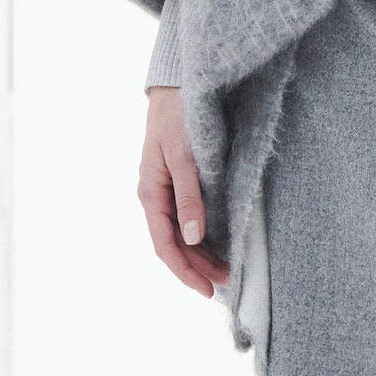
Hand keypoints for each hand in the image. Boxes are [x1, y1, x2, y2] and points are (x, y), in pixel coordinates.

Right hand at [139, 87, 229, 295]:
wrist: (178, 85)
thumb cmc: (178, 117)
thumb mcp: (185, 157)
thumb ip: (190, 196)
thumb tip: (194, 237)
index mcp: (151, 193)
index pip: (165, 245)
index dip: (184, 270)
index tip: (207, 289)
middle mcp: (156, 196)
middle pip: (173, 244)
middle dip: (196, 267)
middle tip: (224, 284)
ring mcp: (166, 190)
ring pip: (180, 234)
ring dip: (200, 254)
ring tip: (224, 270)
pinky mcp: (179, 182)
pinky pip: (186, 218)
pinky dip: (201, 236)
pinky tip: (216, 243)